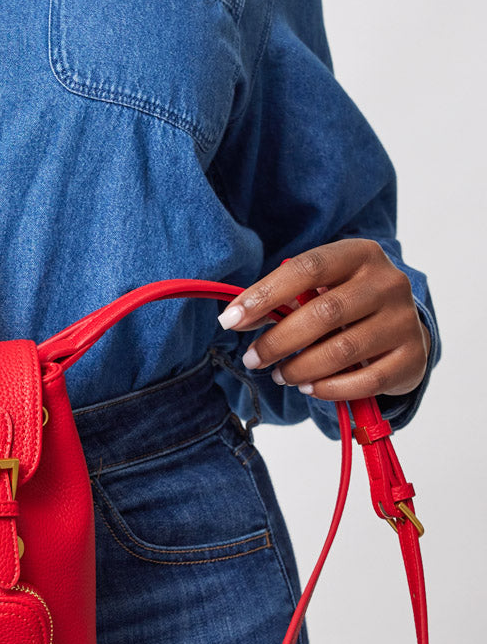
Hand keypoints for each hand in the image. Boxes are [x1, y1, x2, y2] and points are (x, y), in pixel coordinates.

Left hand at [218, 239, 431, 401]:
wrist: (402, 329)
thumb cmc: (347, 306)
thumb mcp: (320, 290)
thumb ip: (283, 299)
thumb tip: (236, 318)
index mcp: (360, 255)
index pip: (307, 269)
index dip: (264, 295)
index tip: (230, 320)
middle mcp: (388, 282)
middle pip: (323, 313)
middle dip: (278, 341)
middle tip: (254, 359)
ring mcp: (403, 320)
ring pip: (342, 350)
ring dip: (300, 368)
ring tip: (280, 375)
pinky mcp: (412, 357)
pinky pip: (366, 380)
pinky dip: (330, 389)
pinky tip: (310, 388)